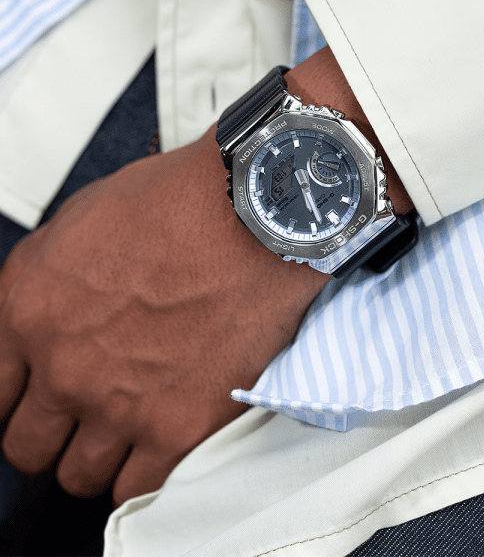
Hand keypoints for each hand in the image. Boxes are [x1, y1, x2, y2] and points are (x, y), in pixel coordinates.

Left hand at [0, 125, 328, 504]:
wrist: (250, 217)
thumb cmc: (176, 205)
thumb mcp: (77, 222)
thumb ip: (38, 283)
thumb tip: (30, 322)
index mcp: (30, 314)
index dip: (13, 403)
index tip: (34, 404)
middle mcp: (65, 369)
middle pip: (28, 446)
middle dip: (50, 434)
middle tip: (78, 417)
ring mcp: (120, 405)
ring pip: (78, 475)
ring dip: (96, 455)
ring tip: (125, 427)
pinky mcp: (178, 428)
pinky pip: (136, 486)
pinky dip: (140, 470)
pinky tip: (156, 440)